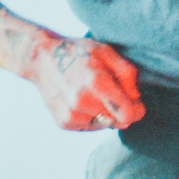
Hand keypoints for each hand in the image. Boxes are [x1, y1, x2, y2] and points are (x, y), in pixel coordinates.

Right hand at [23, 32, 144, 131]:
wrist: (42, 59)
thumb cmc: (78, 53)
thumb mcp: (106, 52)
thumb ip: (127, 73)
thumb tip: (135, 97)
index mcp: (96, 82)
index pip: (128, 114)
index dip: (136, 109)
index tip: (135, 102)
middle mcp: (83, 102)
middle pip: (119, 122)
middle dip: (122, 111)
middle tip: (113, 94)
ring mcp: (71, 114)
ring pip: (105, 125)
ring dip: (106, 114)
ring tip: (93, 94)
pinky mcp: (64, 123)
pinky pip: (90, 126)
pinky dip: (92, 116)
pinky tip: (83, 100)